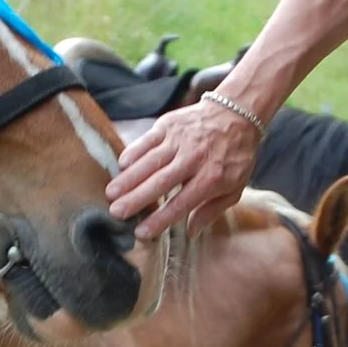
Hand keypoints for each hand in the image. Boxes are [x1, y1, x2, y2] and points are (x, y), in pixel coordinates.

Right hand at [106, 97, 263, 237]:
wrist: (236, 114)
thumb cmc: (234, 156)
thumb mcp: (235, 187)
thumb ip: (212, 210)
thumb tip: (191, 232)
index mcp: (211, 178)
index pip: (180, 203)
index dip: (160, 219)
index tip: (141, 232)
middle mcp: (193, 159)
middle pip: (160, 182)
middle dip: (136, 199)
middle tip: (116, 213)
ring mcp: (179, 140)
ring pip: (149, 162)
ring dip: (128, 178)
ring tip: (111, 194)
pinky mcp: (169, 125)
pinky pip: (146, 140)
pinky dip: (133, 152)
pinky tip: (120, 166)